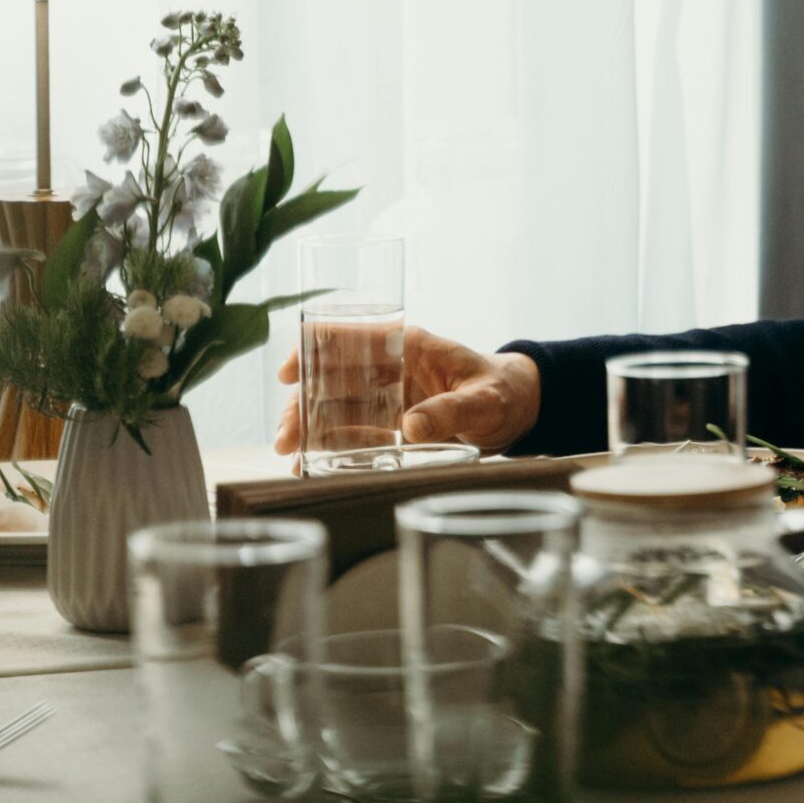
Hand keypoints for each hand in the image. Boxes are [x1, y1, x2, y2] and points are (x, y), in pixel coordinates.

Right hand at [274, 328, 541, 456]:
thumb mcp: (484, 400)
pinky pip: (354, 431)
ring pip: (337, 407)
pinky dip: (333, 447)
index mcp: (409, 346)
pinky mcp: (391, 421)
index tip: (288, 373)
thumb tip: (410, 426)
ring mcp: (388, 395)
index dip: (313, 349)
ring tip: (291, 456)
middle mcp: (391, 367)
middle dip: (303, 405)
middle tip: (286, 438)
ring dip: (310, 428)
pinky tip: (313, 466)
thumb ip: (451, 411)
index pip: (352, 336)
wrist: (518, 409)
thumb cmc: (503, 393)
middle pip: (334, 379)